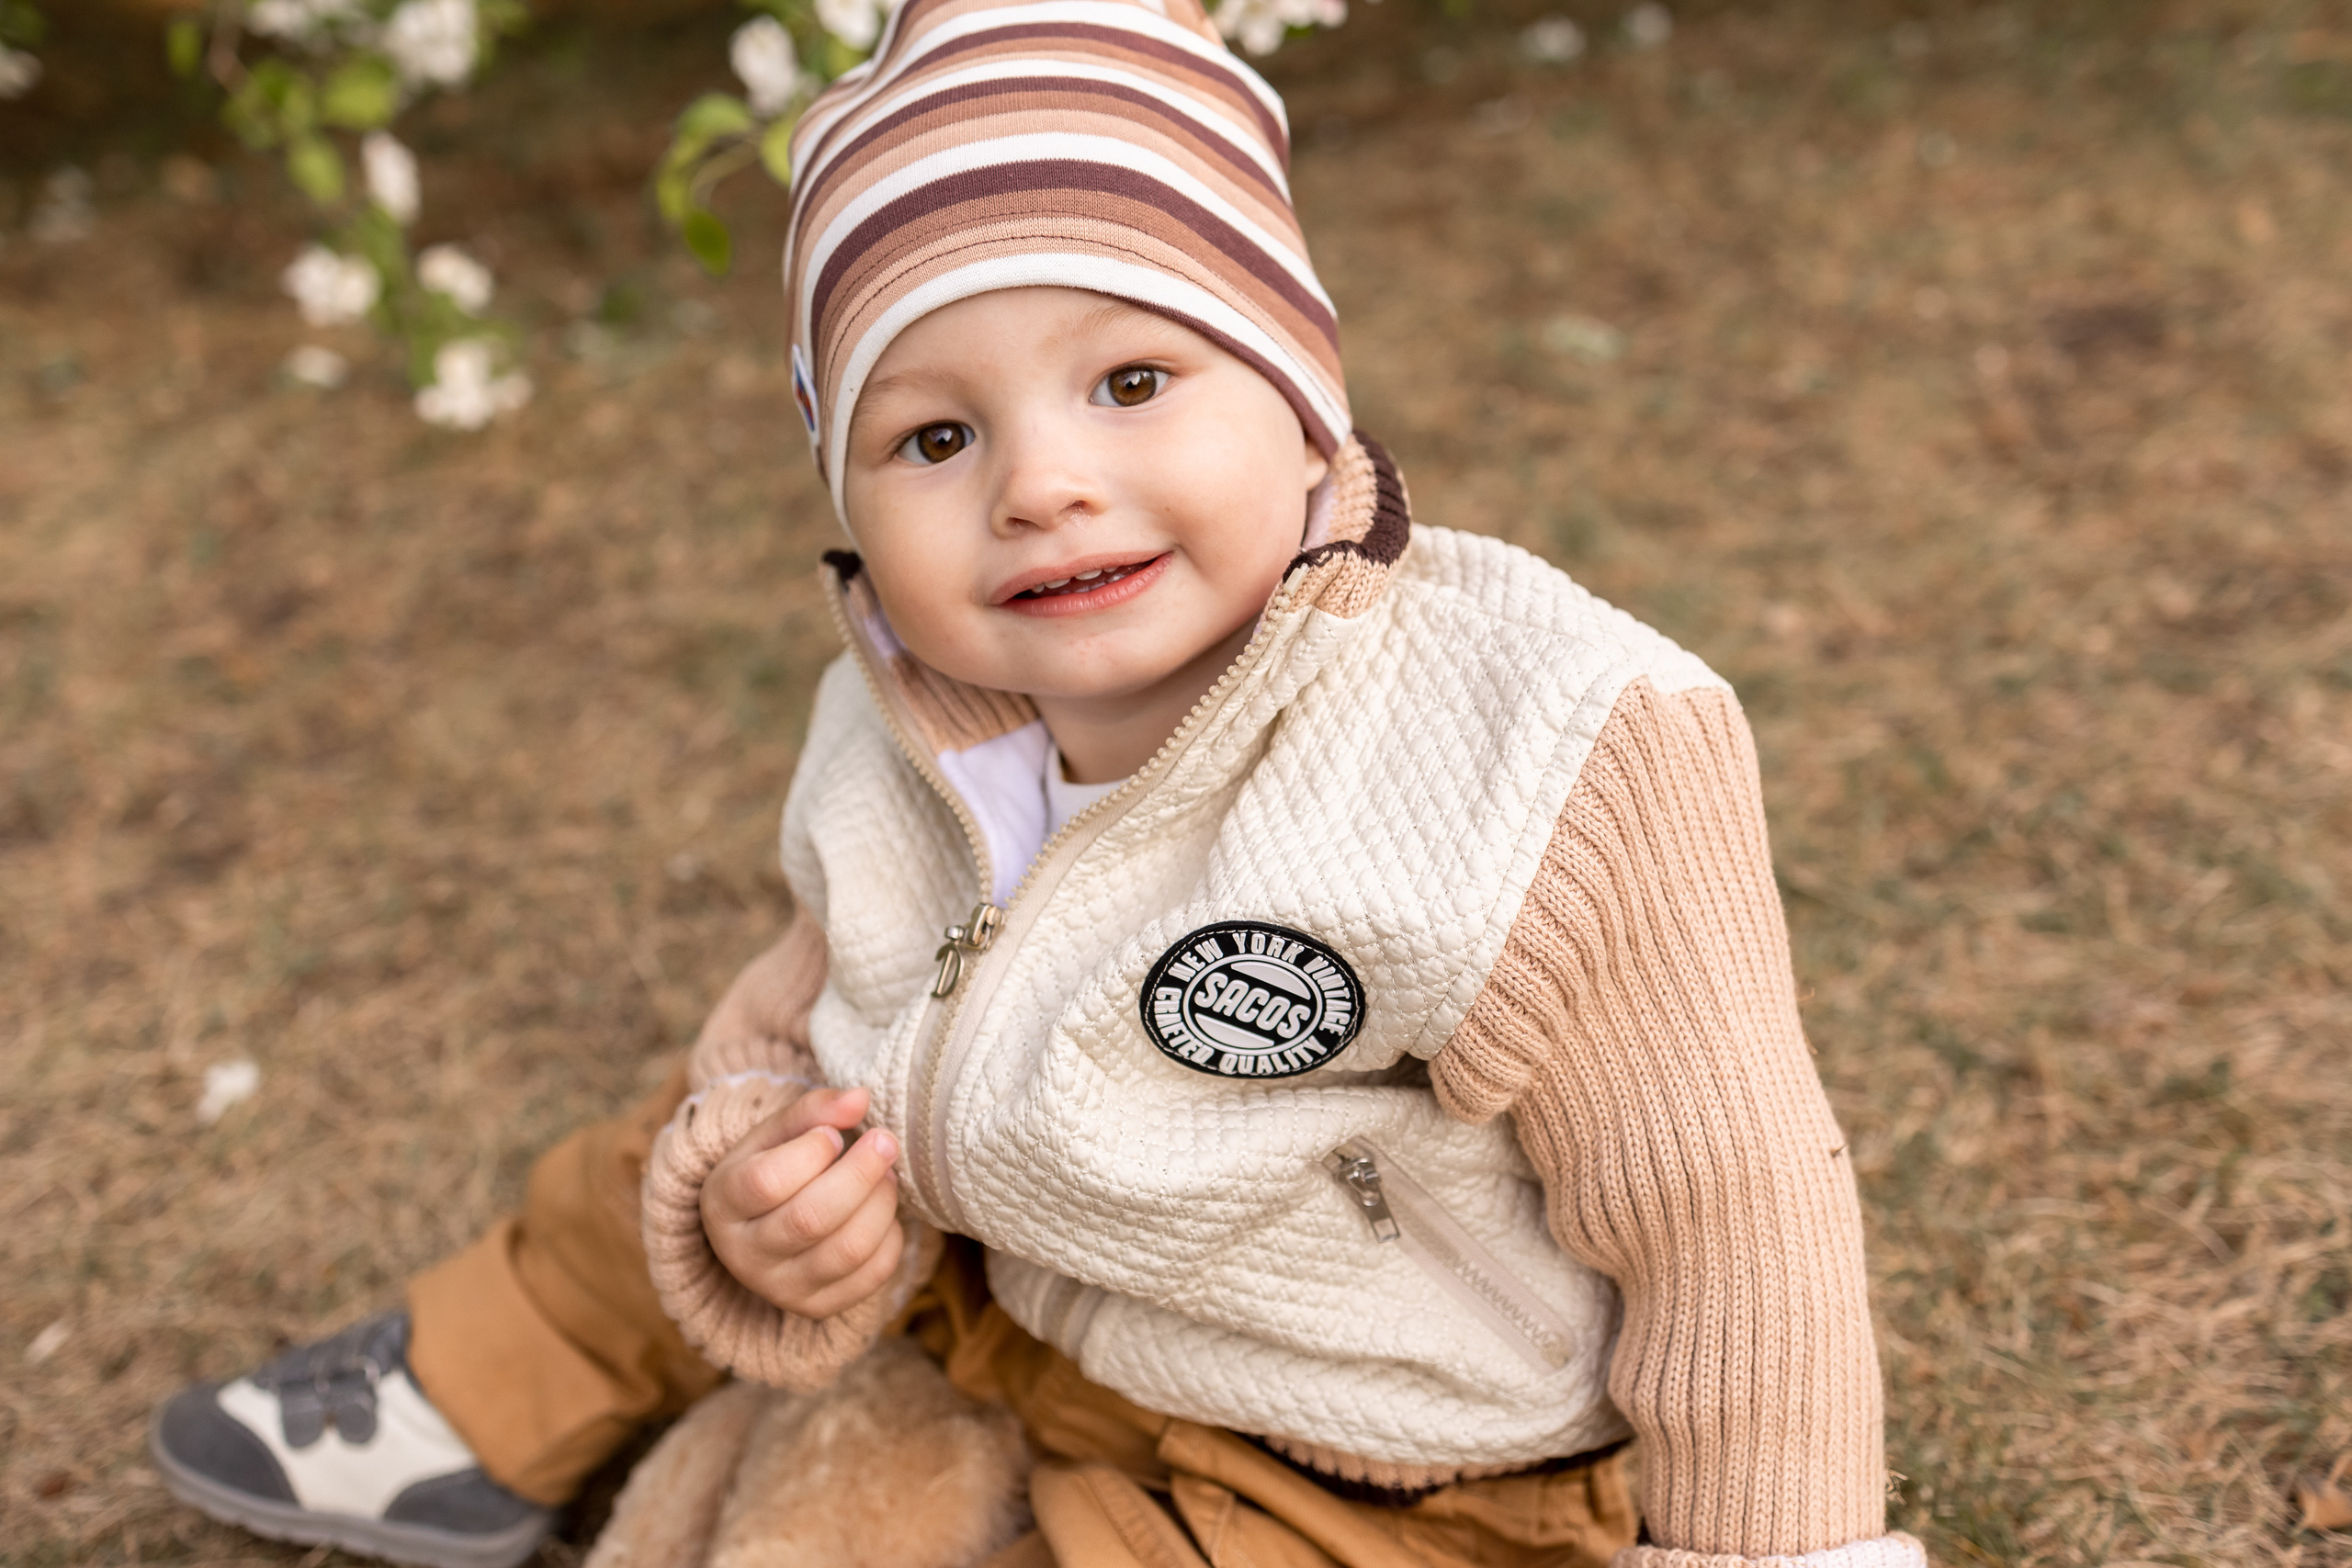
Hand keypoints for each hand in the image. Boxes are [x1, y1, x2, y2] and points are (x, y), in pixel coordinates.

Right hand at [701, 1086, 905, 1319]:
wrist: (762, 1229)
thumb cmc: (770, 1170)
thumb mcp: (775, 1135)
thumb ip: (814, 1110)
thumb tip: (860, 1098)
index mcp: (724, 1204)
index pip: (766, 1182)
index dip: (811, 1152)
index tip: (834, 1135)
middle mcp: (745, 1256)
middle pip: (810, 1219)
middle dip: (861, 1173)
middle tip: (885, 1142)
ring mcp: (782, 1289)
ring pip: (847, 1250)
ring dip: (881, 1203)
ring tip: (887, 1175)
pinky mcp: (820, 1306)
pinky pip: (872, 1274)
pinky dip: (890, 1237)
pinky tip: (881, 1212)